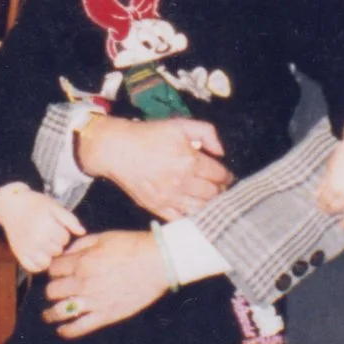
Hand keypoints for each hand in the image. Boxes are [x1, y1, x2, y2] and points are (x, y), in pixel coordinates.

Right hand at [0, 183, 83, 273]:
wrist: (11, 206)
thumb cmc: (35, 205)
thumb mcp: (55, 207)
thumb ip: (70, 219)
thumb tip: (82, 232)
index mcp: (48, 226)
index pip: (64, 239)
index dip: (62, 232)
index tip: (54, 226)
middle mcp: (37, 240)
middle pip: (57, 251)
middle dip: (55, 243)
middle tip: (47, 233)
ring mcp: (27, 249)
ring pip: (47, 262)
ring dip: (48, 255)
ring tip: (42, 243)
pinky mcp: (19, 255)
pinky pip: (34, 268)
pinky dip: (37, 264)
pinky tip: (37, 254)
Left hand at [42, 230, 171, 338]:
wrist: (158, 262)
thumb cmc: (132, 246)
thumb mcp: (103, 237)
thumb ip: (80, 244)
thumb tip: (66, 253)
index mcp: (82, 261)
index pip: (53, 269)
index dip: (53, 270)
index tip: (56, 273)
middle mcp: (83, 282)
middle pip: (52, 291)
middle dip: (52, 290)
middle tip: (56, 291)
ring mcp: (93, 300)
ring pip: (60, 311)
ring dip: (50, 314)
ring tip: (48, 315)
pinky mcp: (106, 315)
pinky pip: (79, 327)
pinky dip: (67, 331)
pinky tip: (62, 330)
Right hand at [76, 114, 229, 220]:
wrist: (117, 149)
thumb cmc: (149, 135)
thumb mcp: (180, 125)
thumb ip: (206, 132)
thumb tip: (221, 152)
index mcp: (190, 160)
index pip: (219, 175)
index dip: (226, 176)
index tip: (226, 177)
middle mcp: (181, 182)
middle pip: (213, 194)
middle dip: (220, 191)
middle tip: (219, 188)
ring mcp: (169, 197)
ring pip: (200, 209)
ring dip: (209, 205)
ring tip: (209, 200)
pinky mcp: (157, 207)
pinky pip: (181, 219)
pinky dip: (191, 217)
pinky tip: (193, 211)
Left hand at [314, 116, 343, 228]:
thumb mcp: (330, 165)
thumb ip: (323, 183)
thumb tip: (316, 197)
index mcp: (334, 185)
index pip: (324, 201)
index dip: (320, 204)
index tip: (320, 206)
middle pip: (336, 209)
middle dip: (331, 212)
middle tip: (330, 213)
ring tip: (342, 227)